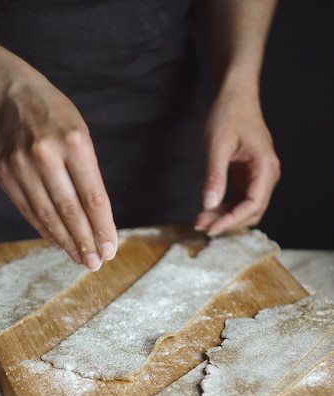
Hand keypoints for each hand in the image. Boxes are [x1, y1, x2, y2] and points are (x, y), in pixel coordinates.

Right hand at [0, 71, 116, 270]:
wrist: (11, 95)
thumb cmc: (56, 118)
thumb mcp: (81, 135)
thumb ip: (89, 176)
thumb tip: (99, 223)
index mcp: (74, 142)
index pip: (93, 196)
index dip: (103, 228)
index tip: (110, 249)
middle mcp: (45, 153)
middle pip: (70, 210)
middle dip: (85, 241)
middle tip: (96, 263)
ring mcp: (20, 164)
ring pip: (47, 215)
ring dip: (66, 242)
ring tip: (80, 259)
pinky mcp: (3, 173)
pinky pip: (28, 210)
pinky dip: (44, 230)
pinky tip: (58, 243)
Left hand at [194, 92, 280, 235]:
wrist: (235, 96)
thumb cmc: (229, 114)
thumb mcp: (218, 146)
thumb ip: (215, 176)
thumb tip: (209, 204)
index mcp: (265, 167)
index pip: (252, 204)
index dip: (232, 220)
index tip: (211, 228)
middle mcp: (267, 175)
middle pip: (251, 211)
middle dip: (226, 221)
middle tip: (200, 226)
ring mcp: (258, 176)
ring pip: (244, 208)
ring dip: (224, 217)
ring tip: (200, 220)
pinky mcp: (248, 176)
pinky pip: (239, 199)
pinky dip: (224, 207)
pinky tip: (207, 210)